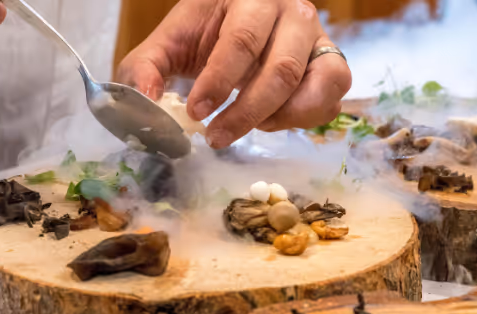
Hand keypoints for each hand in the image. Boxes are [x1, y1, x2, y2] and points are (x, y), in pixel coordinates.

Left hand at [117, 0, 351, 147]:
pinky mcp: (332, 63)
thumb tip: (144, 103)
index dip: (219, 81)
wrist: (237, 26)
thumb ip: (145, 69)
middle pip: (281, 69)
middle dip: (246, 112)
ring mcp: (318, 37)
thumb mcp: (168, 43)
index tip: (195, 113)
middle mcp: (291, 11)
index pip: (241, 40)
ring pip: (316, 84)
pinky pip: (332, 98)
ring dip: (280, 118)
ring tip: (249, 127)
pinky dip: (304, 119)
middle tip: (216, 137)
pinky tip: (272, 120)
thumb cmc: (204, 34)